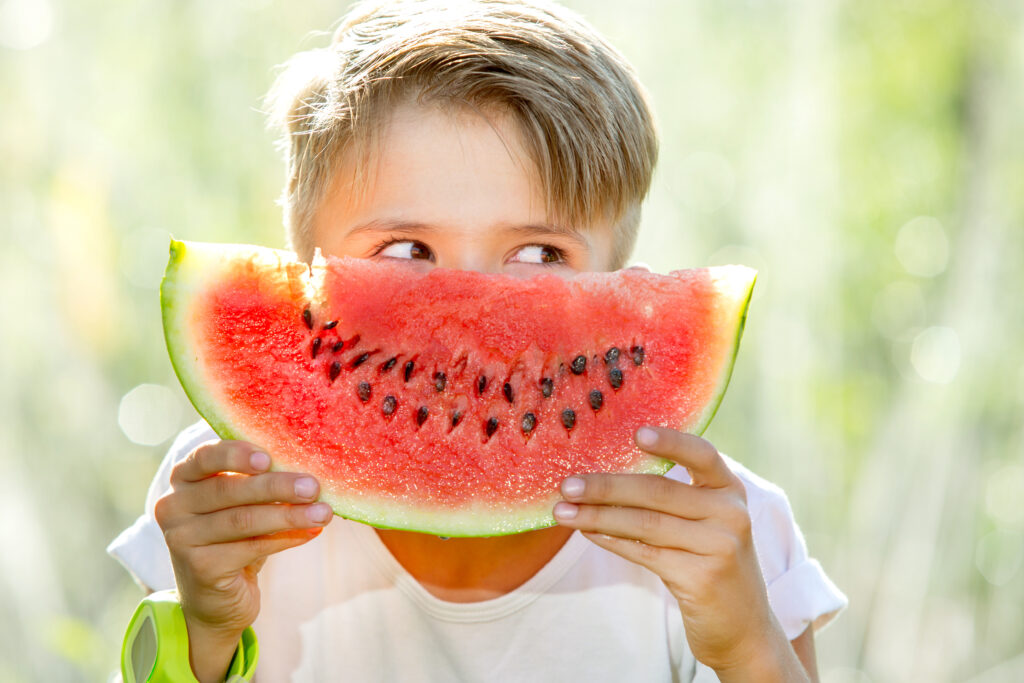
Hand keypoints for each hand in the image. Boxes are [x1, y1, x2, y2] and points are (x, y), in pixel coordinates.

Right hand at [154, 440, 331, 681]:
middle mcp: (173, 506)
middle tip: (313, 487)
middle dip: (276, 486)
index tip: (269, 458)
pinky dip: (285, 538)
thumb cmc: (234, 539)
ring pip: (243, 520)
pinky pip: (250, 548)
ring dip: (288, 515)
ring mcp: (181, 539)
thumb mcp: (241, 505)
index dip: (237, 455)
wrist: (215, 600)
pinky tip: (310, 533)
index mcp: (183, 479)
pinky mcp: (200, 568)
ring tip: (323, 513)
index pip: (205, 457)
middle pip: (229, 489)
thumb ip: (259, 483)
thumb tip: (308, 472)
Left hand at [552, 427, 807, 680]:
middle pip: (658, 491)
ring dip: (598, 516)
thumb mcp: (706, 523)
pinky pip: (644, 553)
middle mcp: (731, 514)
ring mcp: (719, 547)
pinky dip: (611, 540)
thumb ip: (675, 497)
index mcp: (731, 490)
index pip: (702, 454)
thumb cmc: (709, 564)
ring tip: (563, 512)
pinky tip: (588, 532)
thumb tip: (605, 474)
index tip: (635, 433)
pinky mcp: (701, 578)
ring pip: (644, 523)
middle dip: (606, 487)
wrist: (744, 629)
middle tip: (566, 485)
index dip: (670, 442)